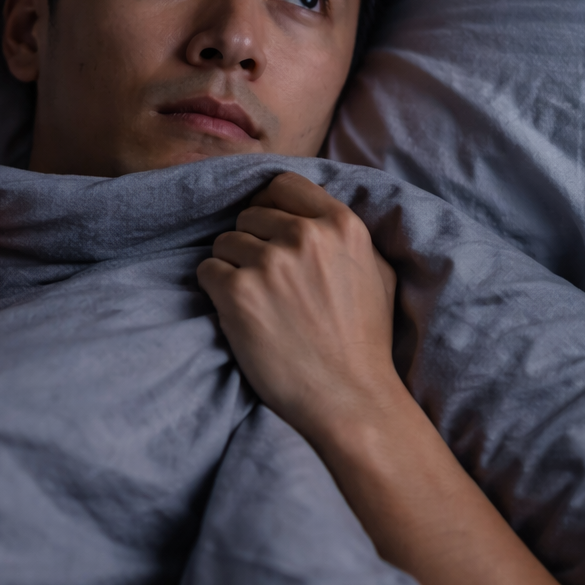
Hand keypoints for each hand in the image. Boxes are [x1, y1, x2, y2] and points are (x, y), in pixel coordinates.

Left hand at [196, 172, 399, 446]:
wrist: (350, 400)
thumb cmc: (365, 343)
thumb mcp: (377, 272)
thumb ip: (346, 236)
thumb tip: (316, 213)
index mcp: (341, 224)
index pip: (283, 184)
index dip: (269, 205)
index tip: (266, 229)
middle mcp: (305, 236)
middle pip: (249, 216)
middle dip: (251, 244)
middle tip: (265, 283)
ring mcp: (269, 263)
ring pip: (224, 242)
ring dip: (231, 268)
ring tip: (255, 303)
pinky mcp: (238, 293)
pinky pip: (206, 271)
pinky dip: (215, 291)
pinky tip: (238, 315)